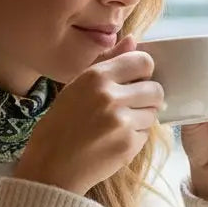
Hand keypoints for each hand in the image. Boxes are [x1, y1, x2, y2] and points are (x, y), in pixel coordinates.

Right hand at [13, 36, 163, 194]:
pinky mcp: (129, 144)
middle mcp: (111, 96)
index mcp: (96, 77)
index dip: (143, 72)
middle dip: (147, 98)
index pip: (144, 61)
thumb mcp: (76, 86)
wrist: (51, 167)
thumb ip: (107, 62)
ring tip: (117, 126)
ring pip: (154, 112)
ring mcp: (122, 122)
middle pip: (156, 89)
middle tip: (128, 108)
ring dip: (142, 118)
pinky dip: (135, 137)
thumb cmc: (60, 125)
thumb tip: (133, 39)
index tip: (134, 82)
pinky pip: (146, 133)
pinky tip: (114, 140)